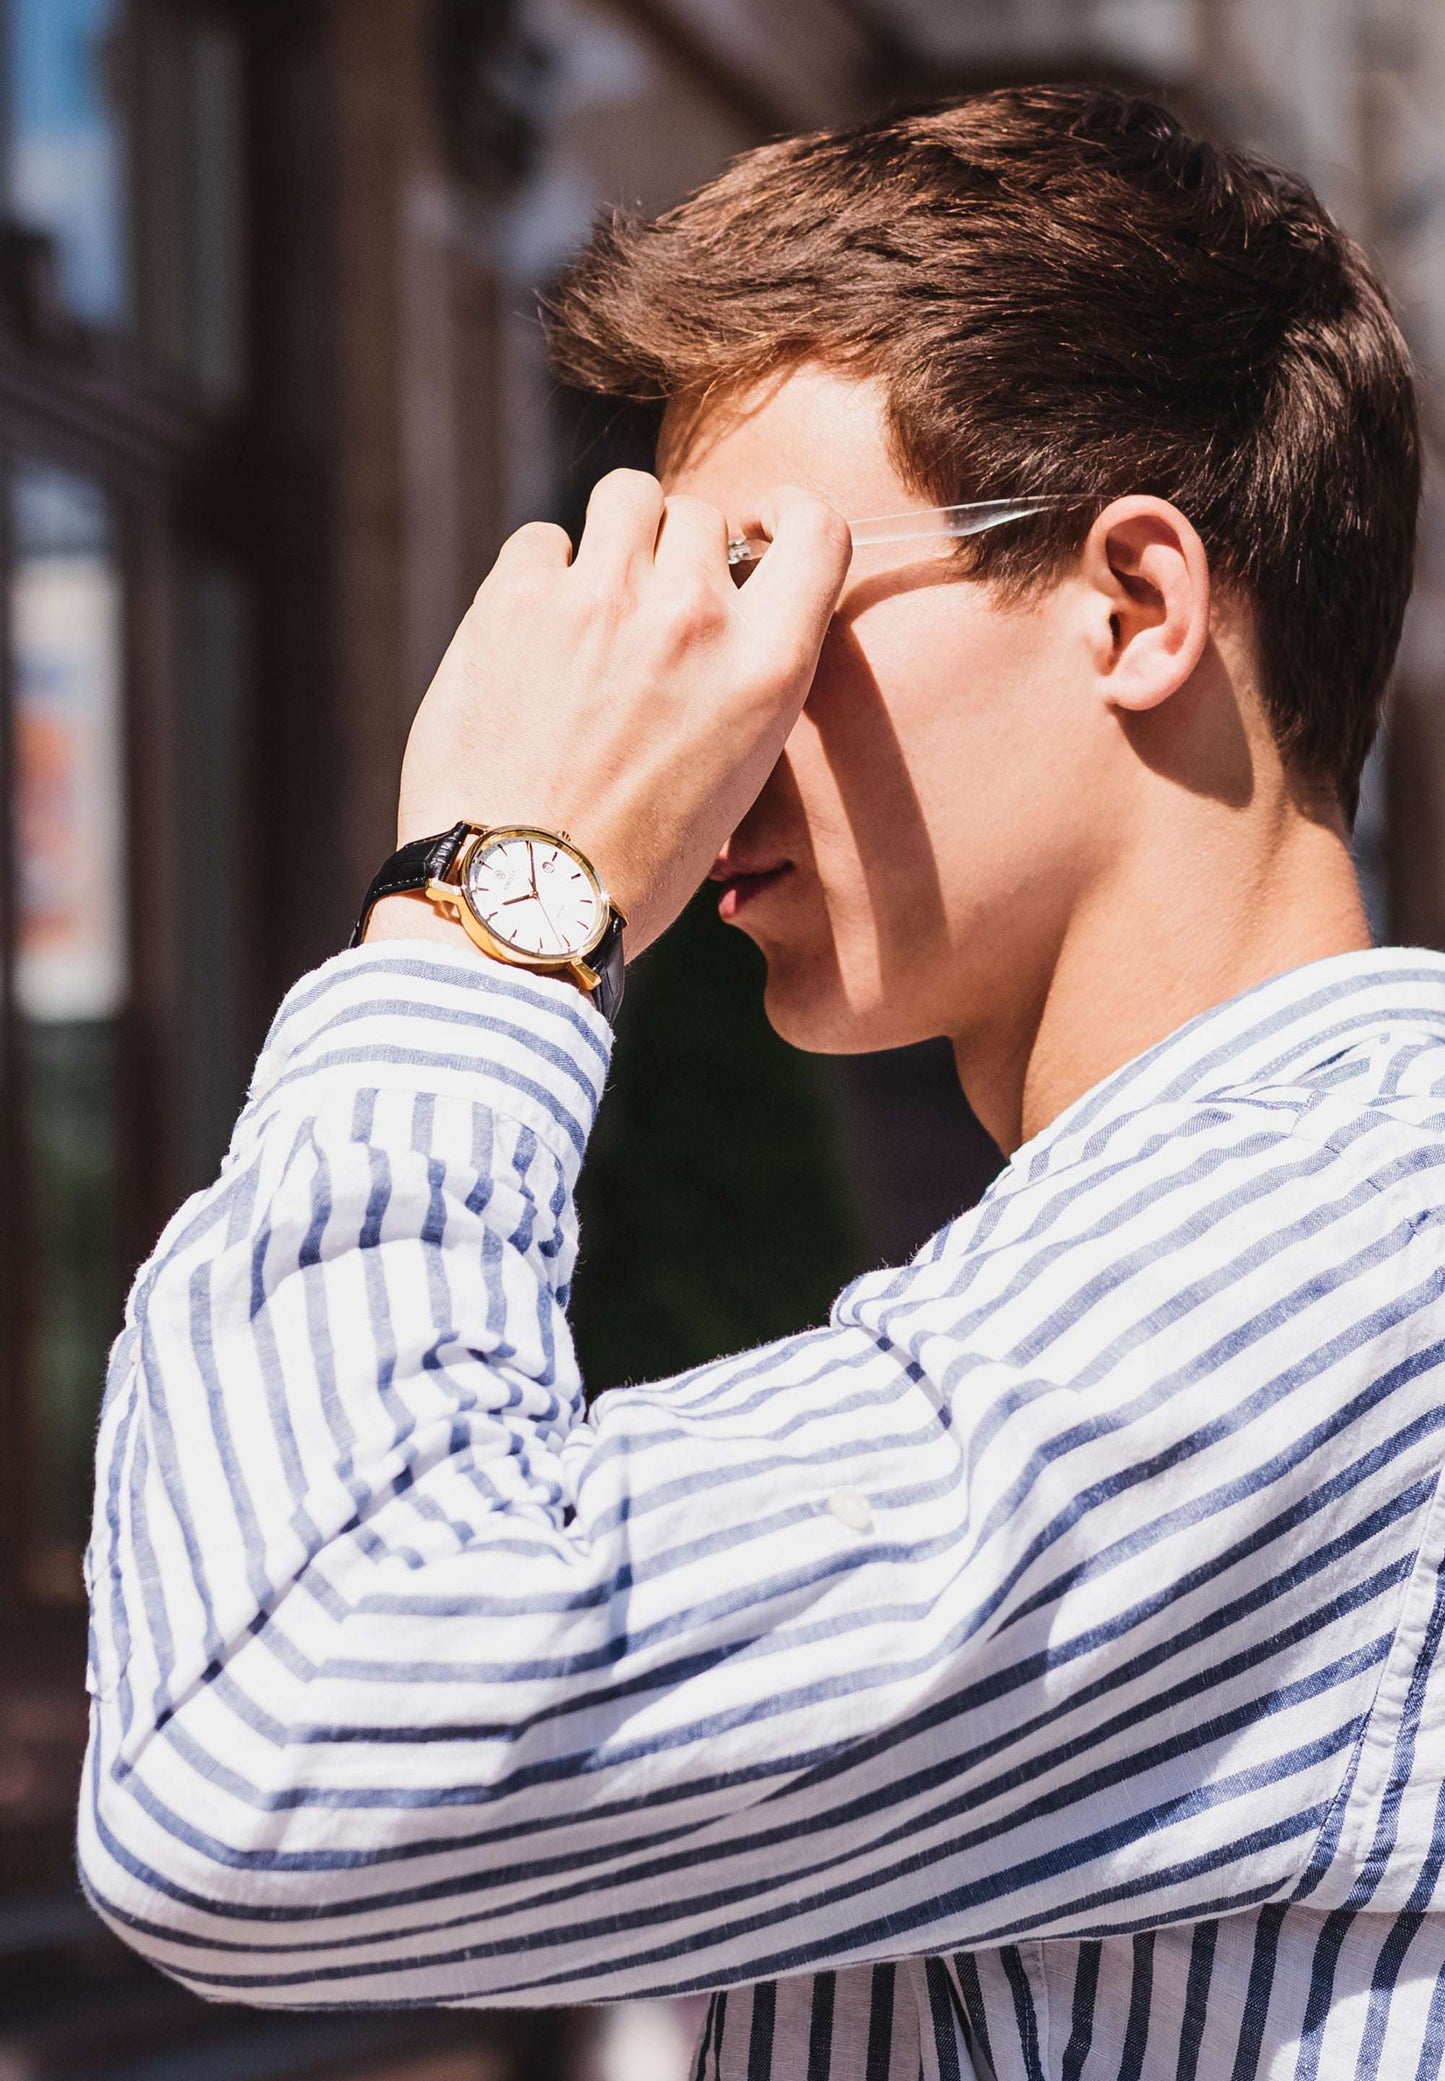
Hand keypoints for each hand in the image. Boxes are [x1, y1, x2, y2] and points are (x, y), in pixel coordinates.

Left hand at [366, 470, 850, 955]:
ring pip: (624, 498)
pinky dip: (539, 576)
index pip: (816, 528)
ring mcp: (601, 598)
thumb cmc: (631, 867)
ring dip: (614, 539)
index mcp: (767, 668)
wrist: (518, 902)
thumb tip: (719, 621)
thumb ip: (741, 683)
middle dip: (676, 552)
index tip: (757, 531)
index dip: (785, 513)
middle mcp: (695, 616)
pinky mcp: (516, 599)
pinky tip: (530, 640)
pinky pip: (540, 540)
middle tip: (645, 618)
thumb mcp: (736, 782)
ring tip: (591, 607)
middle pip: (698, 514)